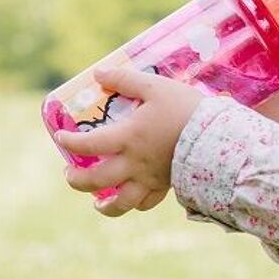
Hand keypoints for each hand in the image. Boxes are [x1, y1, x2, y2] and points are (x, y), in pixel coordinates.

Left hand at [57, 65, 202, 217]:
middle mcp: (134, 163)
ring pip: (121, 203)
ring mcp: (150, 178)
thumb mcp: (155, 87)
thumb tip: (99, 73)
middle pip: (96, 181)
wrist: (218, 134)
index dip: (69, 143)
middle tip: (70, 174)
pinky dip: (135, 204)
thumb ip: (126, 79)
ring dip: (104, 205)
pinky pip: (147, 202)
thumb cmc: (185, 108)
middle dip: (77, 181)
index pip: (87, 146)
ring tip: (97, 202)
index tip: (61, 137)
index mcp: (127, 138)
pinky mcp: (166, 185)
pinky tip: (130, 200)